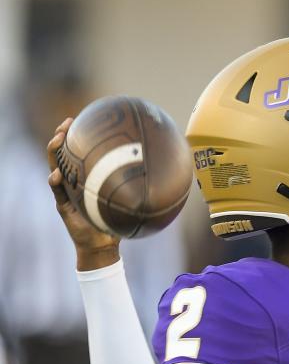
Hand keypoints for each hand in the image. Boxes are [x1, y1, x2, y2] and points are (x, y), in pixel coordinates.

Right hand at [46, 118, 121, 270]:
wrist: (102, 244)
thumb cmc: (115, 220)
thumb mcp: (126, 200)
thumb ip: (134, 187)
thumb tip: (161, 172)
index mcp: (85, 178)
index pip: (79, 152)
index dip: (78, 135)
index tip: (81, 119)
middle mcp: (73, 182)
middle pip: (62, 154)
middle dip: (61, 136)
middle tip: (67, 124)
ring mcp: (65, 192)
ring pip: (54, 167)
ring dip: (54, 153)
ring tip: (57, 141)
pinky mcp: (63, 205)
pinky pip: (57, 191)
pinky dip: (55, 182)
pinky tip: (56, 175)